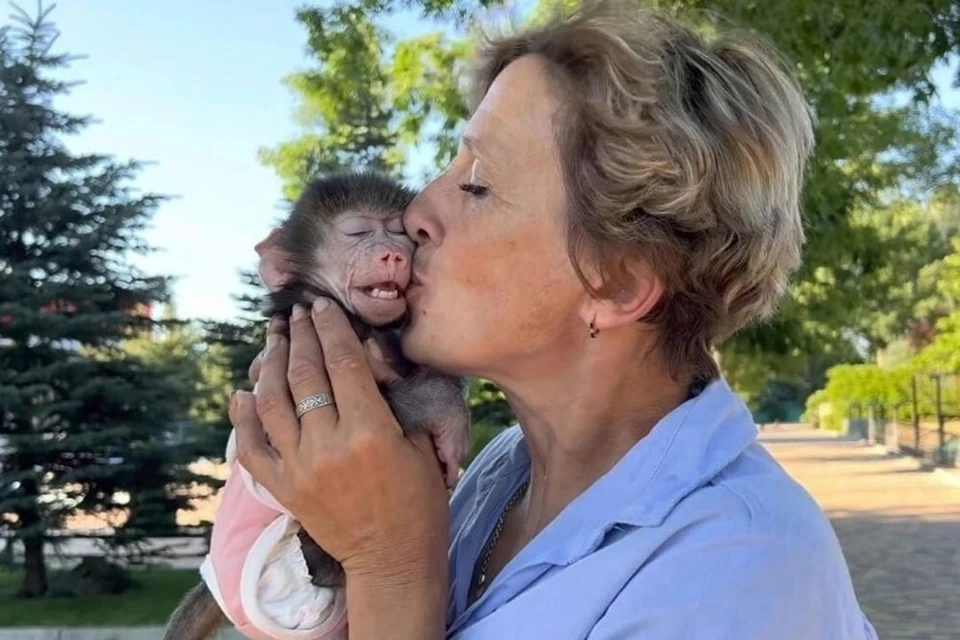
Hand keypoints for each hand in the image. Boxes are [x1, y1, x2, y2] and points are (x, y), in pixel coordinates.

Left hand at [229, 299, 449, 584]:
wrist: (393, 560)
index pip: (343, 363)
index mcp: (370, 432)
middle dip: (300, 336)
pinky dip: (241, 418)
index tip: (322, 307)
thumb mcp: (421, 446)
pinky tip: (242, 393)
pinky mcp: (282, 488)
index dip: (331, 328)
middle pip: (304, 374)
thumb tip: (363, 362)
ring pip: (271, 402)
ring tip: (273, 338)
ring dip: (270, 363)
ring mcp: (298, 467)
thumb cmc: (420, 502)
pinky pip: (249, 447)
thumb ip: (392, 403)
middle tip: (297, 313)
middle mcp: (327, 445)